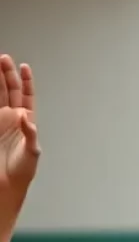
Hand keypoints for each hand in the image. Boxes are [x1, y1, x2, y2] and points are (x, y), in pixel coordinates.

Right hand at [0, 56, 40, 209]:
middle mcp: (11, 117)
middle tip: (3, 59)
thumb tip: (27, 118)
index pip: (27, 96)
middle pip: (9, 90)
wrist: (5, 183)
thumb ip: (30, 134)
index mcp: (26, 121)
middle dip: (6, 74)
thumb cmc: (22, 170)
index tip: (24, 67)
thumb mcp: (32, 152)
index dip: (26, 81)